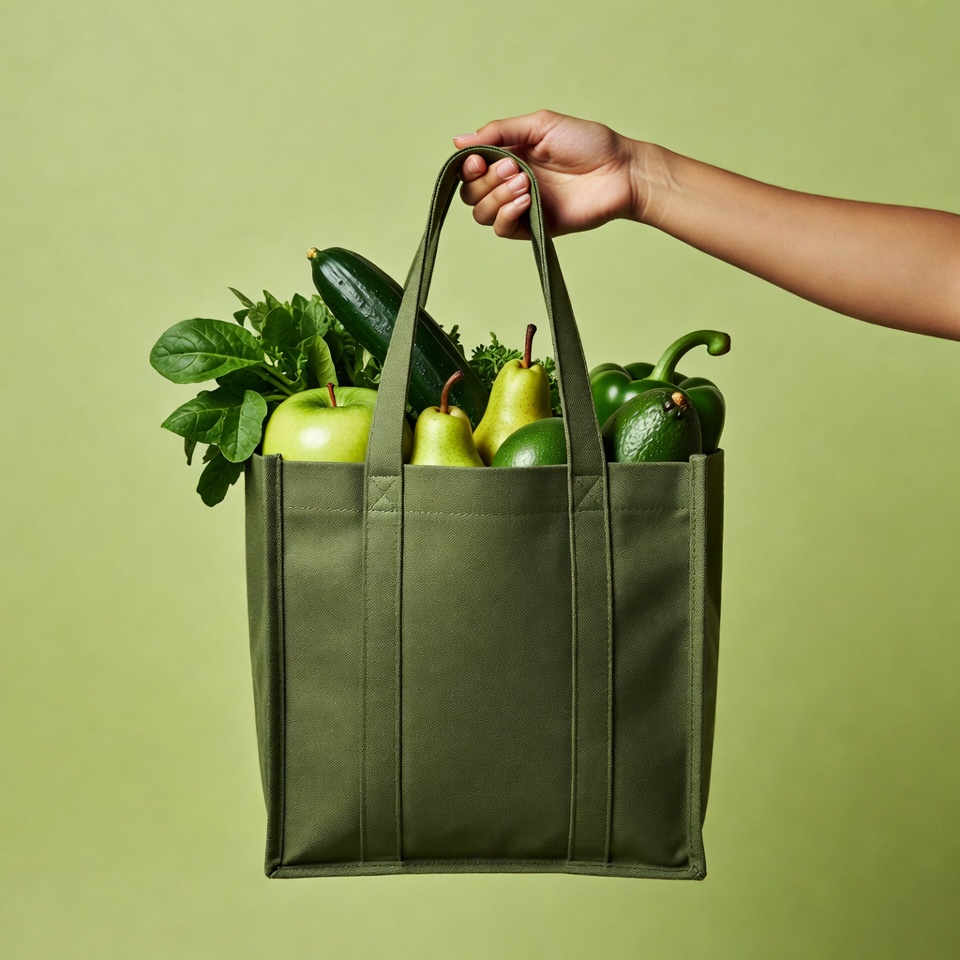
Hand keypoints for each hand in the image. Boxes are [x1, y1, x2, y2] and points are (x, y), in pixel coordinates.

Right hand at [454, 110, 641, 239]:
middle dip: (485, 181)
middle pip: (470, 193)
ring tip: (525, 183)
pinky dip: (506, 214)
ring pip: (482, 213)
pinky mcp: (533, 228)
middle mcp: (510, 183)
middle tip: (515, 169)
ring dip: (496, 197)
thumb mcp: (540, 125)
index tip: (479, 160)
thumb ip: (500, 131)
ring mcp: (520, 207)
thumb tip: (459, 141)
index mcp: (509, 156)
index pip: (470, 168)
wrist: (619, 172)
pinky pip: (502, 229)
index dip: (467, 167)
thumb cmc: (587, 144)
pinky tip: (526, 200)